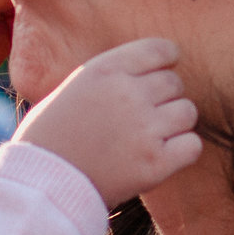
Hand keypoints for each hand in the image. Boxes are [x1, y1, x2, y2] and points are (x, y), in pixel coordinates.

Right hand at [16, 38, 201, 207]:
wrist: (41, 185)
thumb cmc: (48, 139)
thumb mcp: (71, 90)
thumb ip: (109, 78)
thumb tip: (144, 75)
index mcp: (105, 70)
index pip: (161, 49)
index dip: (166, 62)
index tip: (160, 75)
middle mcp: (128, 93)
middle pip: (175, 84)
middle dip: (165, 99)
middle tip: (146, 118)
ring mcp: (144, 129)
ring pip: (188, 113)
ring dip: (176, 125)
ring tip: (152, 138)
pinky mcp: (155, 163)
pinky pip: (192, 145)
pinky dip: (182, 151)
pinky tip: (162, 157)